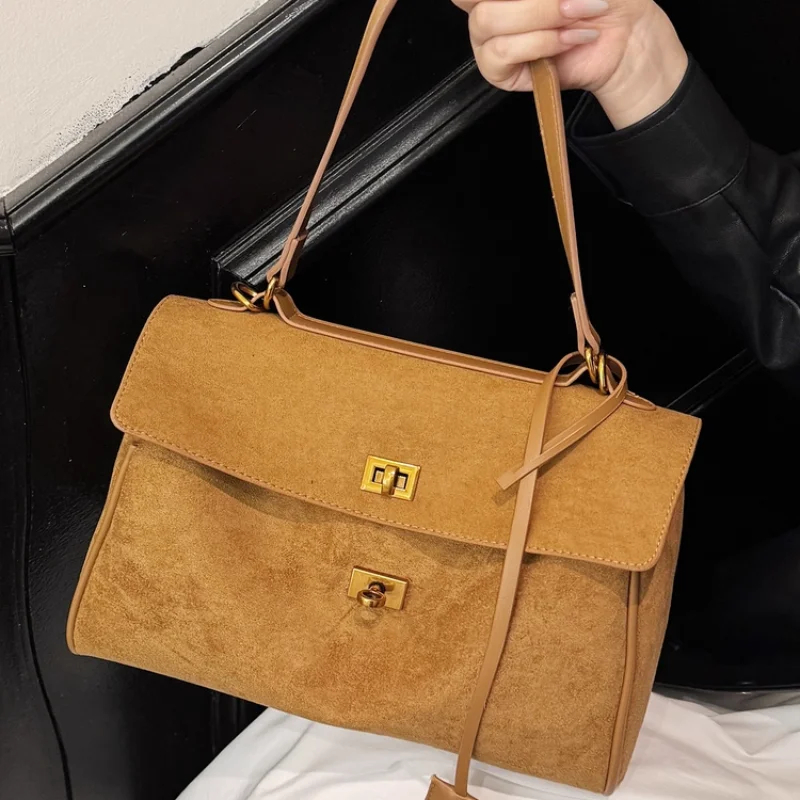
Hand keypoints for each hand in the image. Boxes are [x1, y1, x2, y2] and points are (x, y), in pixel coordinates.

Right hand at [451, 0, 688, 128]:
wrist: (624, 32)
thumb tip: (531, 0)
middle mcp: (485, 7)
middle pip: (474, 0)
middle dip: (533, 0)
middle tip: (571, 0)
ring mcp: (488, 38)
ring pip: (488, 22)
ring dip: (541, 16)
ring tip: (578, 16)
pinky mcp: (499, 71)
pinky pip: (503, 53)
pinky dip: (542, 42)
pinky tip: (570, 39)